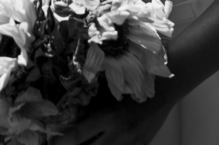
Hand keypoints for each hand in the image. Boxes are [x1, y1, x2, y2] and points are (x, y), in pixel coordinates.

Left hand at [55, 91, 172, 144]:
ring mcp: (133, 144)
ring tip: (83, 144)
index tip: (50, 143)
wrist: (168, 85)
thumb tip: (70, 105)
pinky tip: (104, 142)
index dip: (60, 142)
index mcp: (109, 117)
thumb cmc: (135, 79)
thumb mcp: (110, 89)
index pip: (78, 137)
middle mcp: (120, 135)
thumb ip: (92, 98)